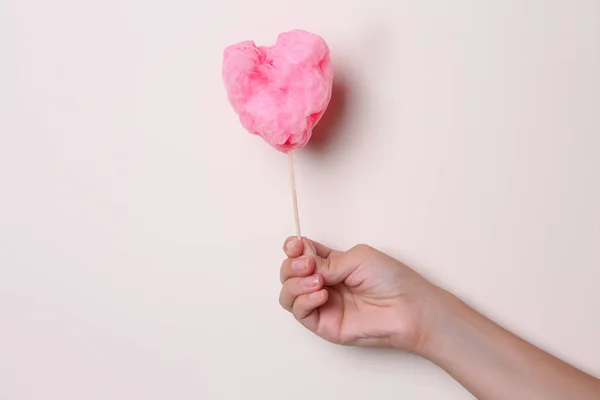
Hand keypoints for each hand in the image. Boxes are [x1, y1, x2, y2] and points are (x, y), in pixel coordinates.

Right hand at [279, 237, 438, 352]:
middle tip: (308, 264)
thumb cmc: (392, 280)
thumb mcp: (357, 257)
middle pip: (289, 272)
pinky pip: (299, 312)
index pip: (301, 253)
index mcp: (332, 263)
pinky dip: (304, 300)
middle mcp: (324, 283)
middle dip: (292, 265)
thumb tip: (305, 265)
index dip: (293, 247)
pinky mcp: (324, 324)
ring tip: (317, 281)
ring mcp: (322, 304)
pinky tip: (322, 294)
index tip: (296, 245)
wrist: (408, 308)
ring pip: (288, 294)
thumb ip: (327, 261)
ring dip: (295, 283)